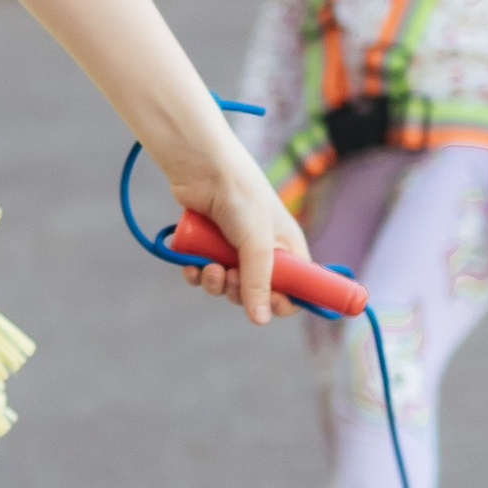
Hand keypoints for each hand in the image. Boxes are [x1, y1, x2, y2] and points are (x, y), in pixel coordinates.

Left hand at [171, 136, 308, 324]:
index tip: (268, 303)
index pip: (296, 288)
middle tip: (229, 278)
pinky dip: (197, 275)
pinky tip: (191, 266)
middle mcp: (263, 250)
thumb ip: (259, 281)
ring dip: (216, 284)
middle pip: (257, 293)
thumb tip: (261, 320)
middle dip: (240, 292)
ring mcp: (234, 248)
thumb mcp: (256, 242)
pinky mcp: (208, 245)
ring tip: (208, 267)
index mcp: (287, 248)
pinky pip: (204, 274)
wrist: (201, 166)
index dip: (284, 301)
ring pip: (227, 286)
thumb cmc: (240, 196)